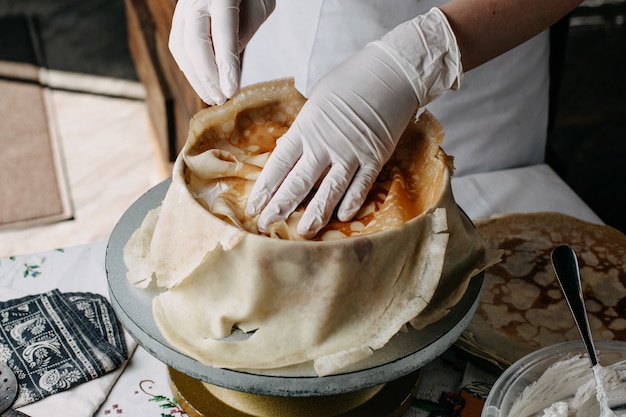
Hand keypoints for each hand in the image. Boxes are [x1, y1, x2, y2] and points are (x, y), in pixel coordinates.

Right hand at [169, 0, 274, 104]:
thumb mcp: (260, 6)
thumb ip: (245, 32)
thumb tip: (228, 66)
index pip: (222, 34)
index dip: (225, 66)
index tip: (231, 91)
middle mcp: (196, 0)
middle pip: (195, 43)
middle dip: (208, 77)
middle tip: (222, 99)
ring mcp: (184, 7)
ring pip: (180, 47)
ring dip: (196, 78)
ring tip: (213, 96)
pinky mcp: (179, 17)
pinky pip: (177, 45)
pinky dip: (189, 68)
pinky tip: (202, 83)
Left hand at [246, 8, 461, 238]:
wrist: (391, 73)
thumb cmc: (350, 82)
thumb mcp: (317, 101)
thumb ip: (305, 130)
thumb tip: (289, 151)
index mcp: (306, 127)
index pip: (279, 163)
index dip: (265, 187)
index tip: (254, 205)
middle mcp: (325, 143)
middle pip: (299, 182)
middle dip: (281, 206)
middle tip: (266, 225)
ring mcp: (351, 153)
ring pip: (329, 190)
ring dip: (315, 214)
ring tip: (302, 232)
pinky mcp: (375, 157)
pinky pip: (361, 186)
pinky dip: (351, 202)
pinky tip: (342, 218)